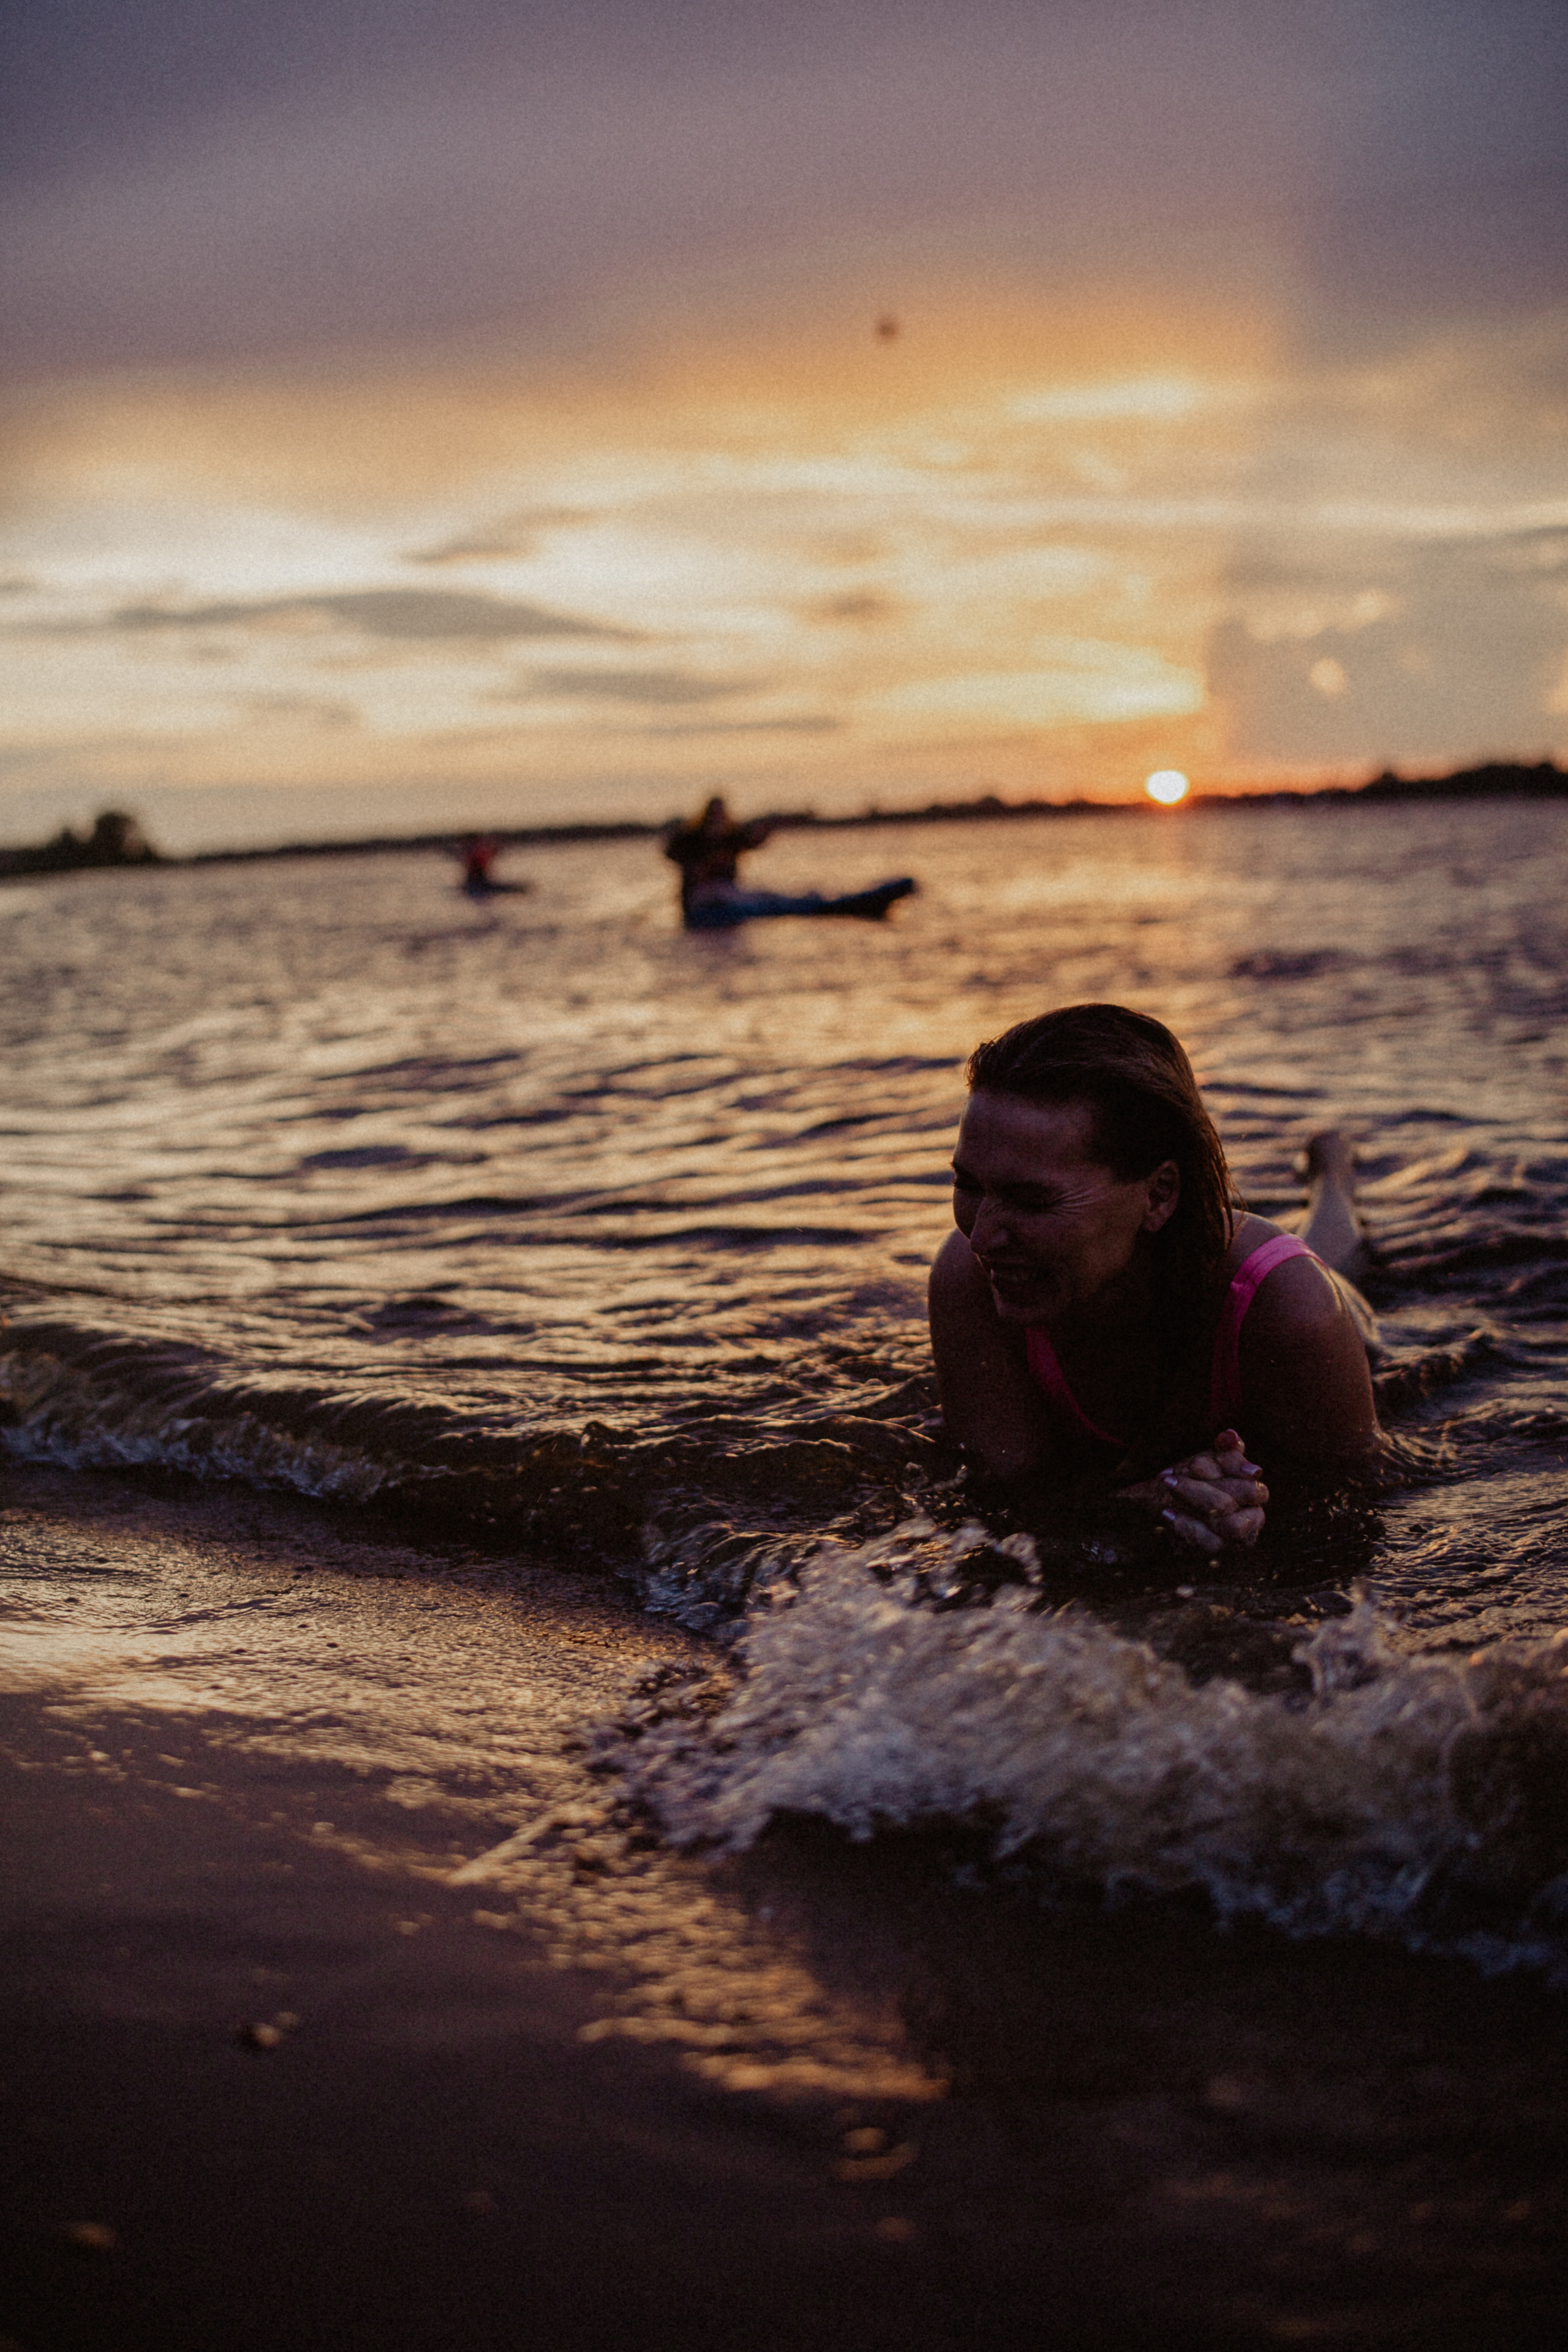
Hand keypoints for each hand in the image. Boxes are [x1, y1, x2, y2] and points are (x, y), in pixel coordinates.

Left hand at [1116, 1428, 1267, 1555]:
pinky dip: (1187, 1527)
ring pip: (1230, 1525)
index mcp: (1254, 1491)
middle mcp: (1253, 1516)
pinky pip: (1210, 1543)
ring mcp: (1239, 1537)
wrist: (1163, 1506)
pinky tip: (1168, 1514)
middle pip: (1238, 1503)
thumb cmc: (1191, 1480)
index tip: (1192, 1466)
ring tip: (1168, 1493)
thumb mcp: (1206, 1460)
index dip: (1223, 1473)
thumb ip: (1224, 1449)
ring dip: (1195, 1505)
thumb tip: (1230, 1436)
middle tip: (1169, 1480)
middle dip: (1201, 1489)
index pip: (1250, 1482)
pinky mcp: (1220, 1552)